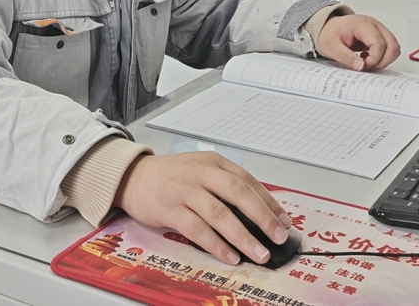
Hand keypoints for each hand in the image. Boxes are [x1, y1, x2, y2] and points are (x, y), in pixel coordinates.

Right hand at [113, 151, 291, 264]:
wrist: (134, 177)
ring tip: (259, 253)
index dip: (269, 203)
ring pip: (220, 214)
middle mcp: (202, 173)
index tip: (284, 221)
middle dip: (263, 217)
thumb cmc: (171, 176)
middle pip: (239, 194)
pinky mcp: (171, 209)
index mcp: (214, 163)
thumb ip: (225, 187)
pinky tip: (230, 256)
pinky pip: (198, 230)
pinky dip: (216, 245)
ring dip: (243, 237)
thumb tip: (256, 215)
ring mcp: (186, 191)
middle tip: (278, 237)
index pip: (248, 181)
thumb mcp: (201, 171)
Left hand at [317, 14, 400, 70]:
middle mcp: (374, 25)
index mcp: (362, 24)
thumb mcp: (331, 46)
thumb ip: (346, 57)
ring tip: (368, 62)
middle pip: (392, 45)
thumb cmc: (329, 33)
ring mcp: (378, 29)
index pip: (379, 43)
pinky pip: (390, 48)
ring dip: (385, 59)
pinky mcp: (379, 35)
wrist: (327, 27)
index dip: (374, 58)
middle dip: (383, 61)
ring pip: (394, 47)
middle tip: (368, 66)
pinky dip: (384, 56)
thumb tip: (360, 66)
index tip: (364, 65)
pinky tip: (369, 58)